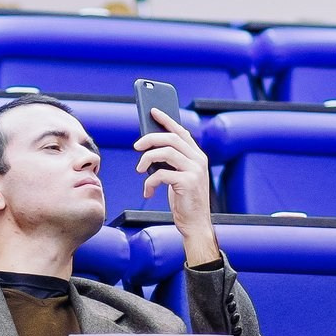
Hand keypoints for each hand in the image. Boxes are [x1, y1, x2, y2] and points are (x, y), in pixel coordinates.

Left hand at [136, 108, 218, 264]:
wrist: (195, 224)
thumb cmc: (184, 200)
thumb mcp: (179, 176)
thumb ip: (171, 162)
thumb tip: (149, 147)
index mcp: (198, 156)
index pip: (181, 131)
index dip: (167, 120)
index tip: (153, 111)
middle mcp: (199, 160)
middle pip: (171, 139)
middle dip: (150, 139)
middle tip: (136, 146)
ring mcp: (195, 170)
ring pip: (165, 152)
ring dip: (147, 159)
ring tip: (140, 170)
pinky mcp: (188, 182)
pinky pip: (161, 174)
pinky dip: (150, 182)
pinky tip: (148, 192)